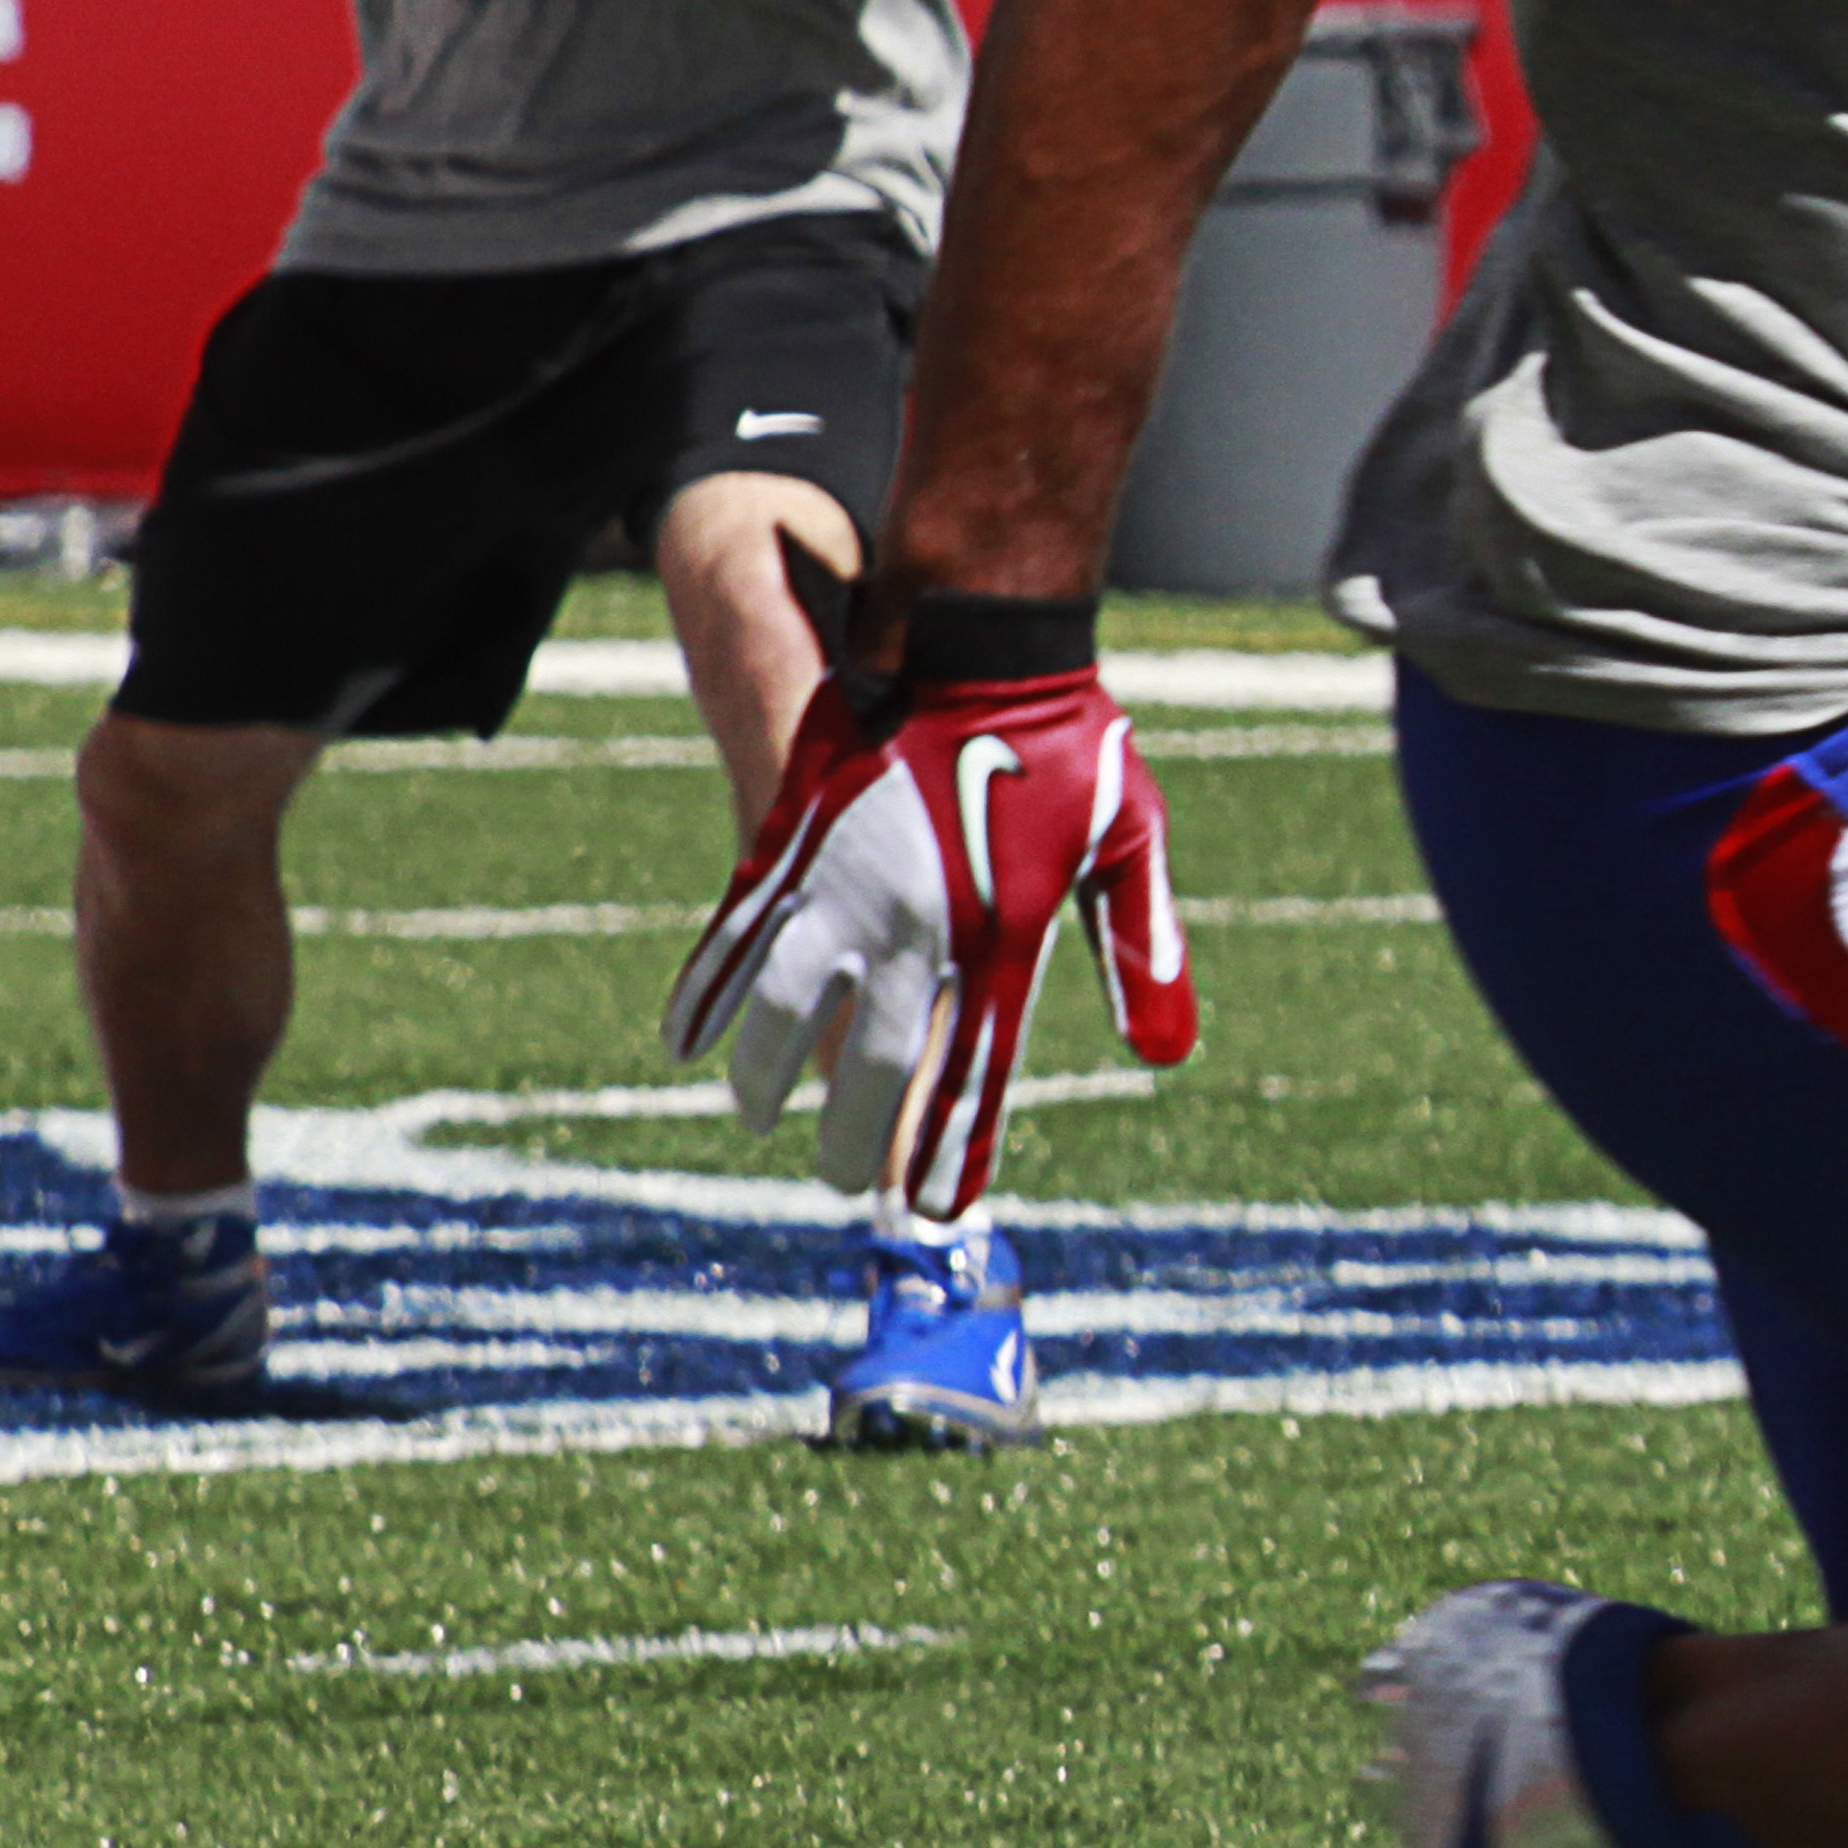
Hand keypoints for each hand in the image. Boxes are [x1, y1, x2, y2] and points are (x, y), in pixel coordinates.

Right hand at [664, 649, 1196, 1212]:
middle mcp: (921, 925)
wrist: (980, 636)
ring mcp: (849, 883)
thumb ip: (1142, 952)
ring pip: (789, 1011)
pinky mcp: (795, 838)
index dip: (953, 1153)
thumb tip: (1163, 1057)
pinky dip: (705, 992)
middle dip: (857, 1139)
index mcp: (1004, 938)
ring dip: (768, 1075)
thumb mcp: (1130, 843)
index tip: (934, 1210)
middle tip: (846, 1183)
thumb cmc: (1067, 742)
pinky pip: (736, 934)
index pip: (976, 1077)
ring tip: (760, 1115)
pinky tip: (684, 1042)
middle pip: (879, 1065)